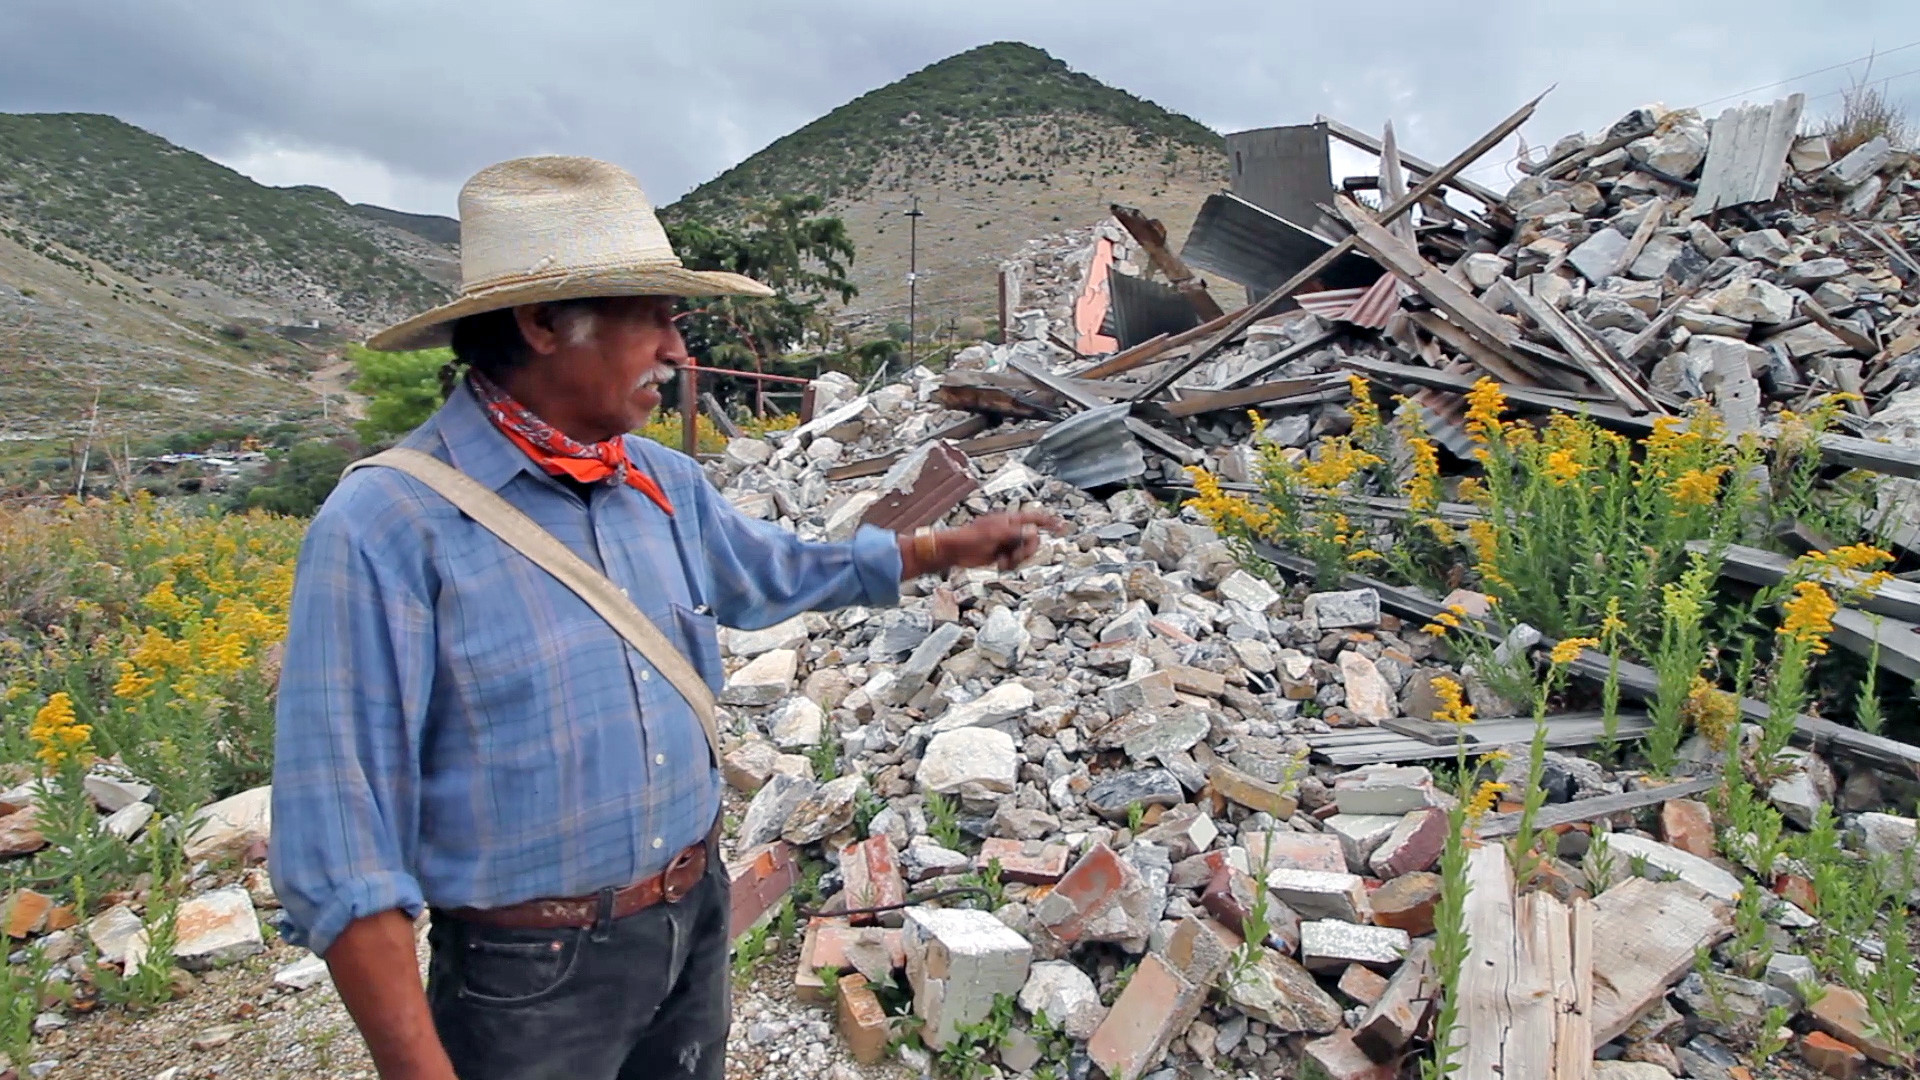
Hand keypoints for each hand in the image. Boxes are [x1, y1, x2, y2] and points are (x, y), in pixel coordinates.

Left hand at [900, 510, 1067, 576]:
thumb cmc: (970, 538)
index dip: (1048, 521)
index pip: (1033, 518)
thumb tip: (1033, 533)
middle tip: (1015, 556)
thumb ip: (1015, 533)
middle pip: (1032, 540)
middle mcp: (1010, 530)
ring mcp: (1006, 543)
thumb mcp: (994, 534)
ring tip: (1002, 562)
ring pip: (1024, 553)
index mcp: (1009, 520)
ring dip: (1017, 560)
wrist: (954, 551)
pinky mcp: (1001, 554)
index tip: (1062, 526)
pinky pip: (1015, 561)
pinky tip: (999, 565)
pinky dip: (1009, 565)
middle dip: (1027, 551)